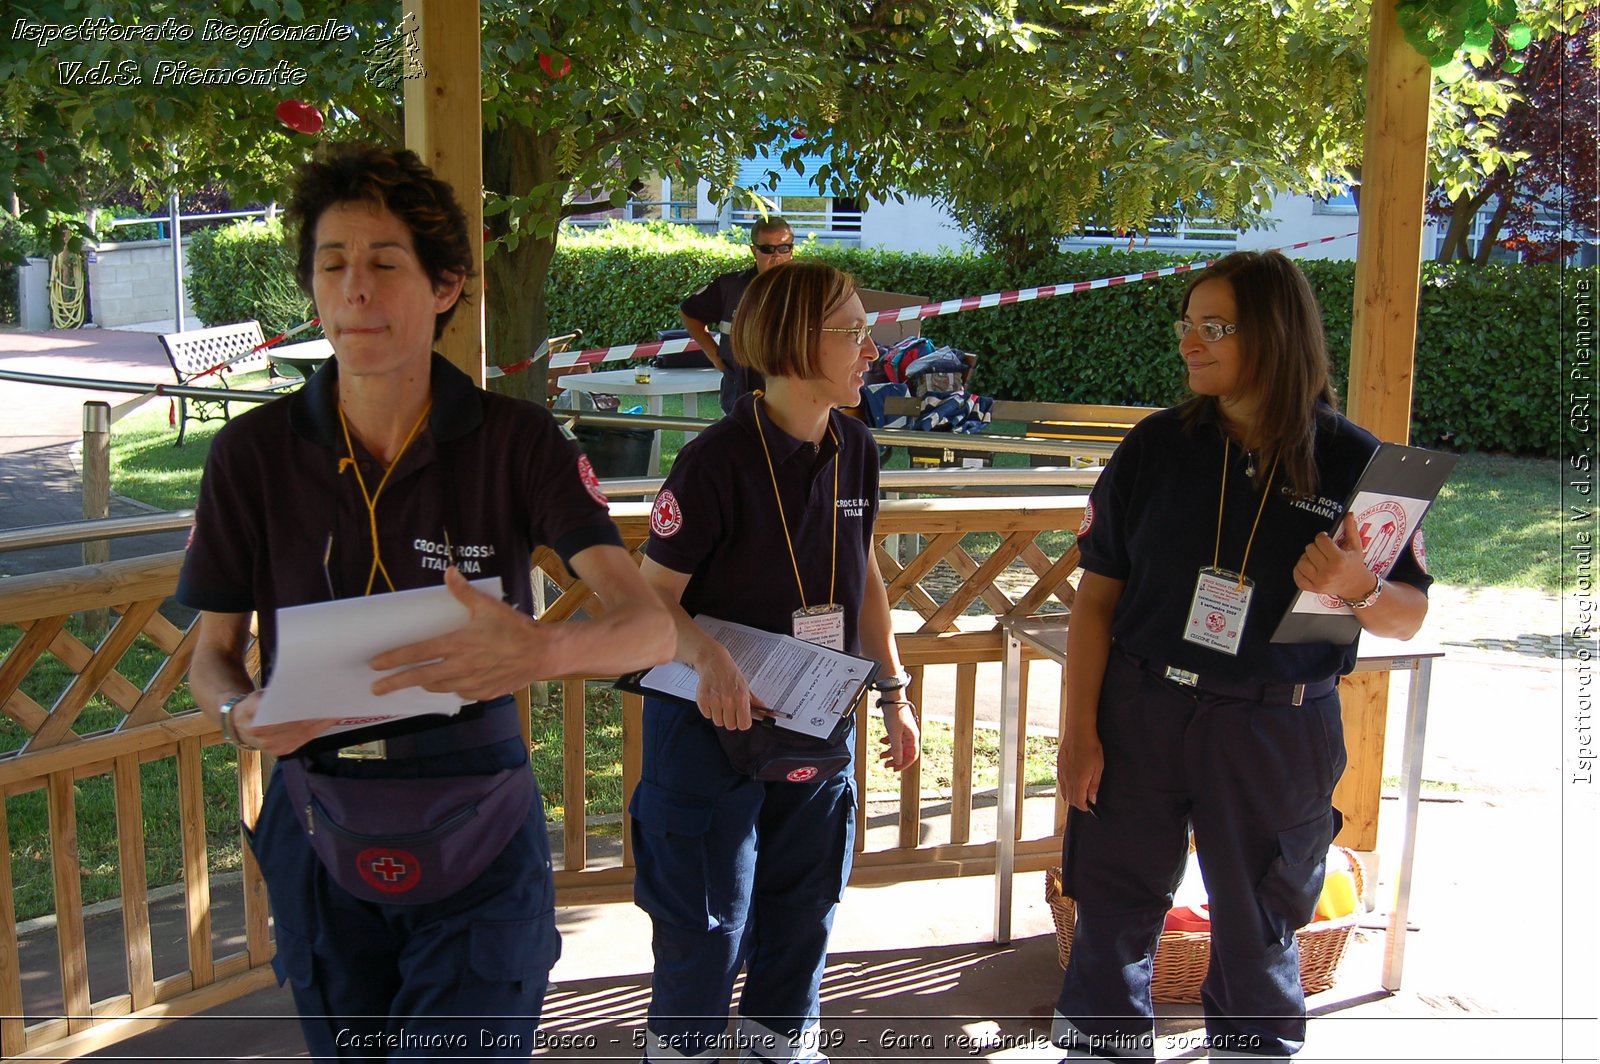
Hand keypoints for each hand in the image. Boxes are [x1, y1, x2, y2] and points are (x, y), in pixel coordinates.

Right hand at [225, 691, 334, 756]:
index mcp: (258, 723)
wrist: (238, 725)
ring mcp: (274, 748)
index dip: (309, 710)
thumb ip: (277, 696)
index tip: (323, 701)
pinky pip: (303, 741)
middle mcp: (265, 739)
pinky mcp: (281, 752)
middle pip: (300, 726)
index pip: (290, 717)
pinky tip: (326, 721)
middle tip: (337, 704)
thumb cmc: (252, 706)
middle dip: (321, 716)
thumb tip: (304, 690)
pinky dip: (316, 730)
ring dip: (323, 723)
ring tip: (336, 711)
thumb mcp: (259, 696)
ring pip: (305, 735)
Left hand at [369, 567, 553, 699]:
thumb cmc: (514, 628)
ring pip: (437, 686)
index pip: (416, 653)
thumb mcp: (488, 606)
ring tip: (415, 681)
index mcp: (456, 644)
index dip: (393, 659)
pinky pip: (459, 692)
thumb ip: (464, 592)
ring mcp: (470, 683)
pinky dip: (452, 687)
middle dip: (394, 683)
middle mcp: (459, 666)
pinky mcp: (481, 693)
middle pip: (418, 677)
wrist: (541, 654)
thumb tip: (449, 572)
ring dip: (424, 683)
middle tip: (376, 688)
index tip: (375, 664)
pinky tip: (451, 681)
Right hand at [693, 643, 761, 729]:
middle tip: (729, 708)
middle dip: (730, 719)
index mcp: (741, 698)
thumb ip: (757, 704)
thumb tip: (769, 715)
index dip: (742, 722)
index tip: (741, 717)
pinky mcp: (702, 700)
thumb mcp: (746, 688)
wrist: (714, 662)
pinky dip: (709, 710)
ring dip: (719, 715)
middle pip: (730, 726)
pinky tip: (712, 700)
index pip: (744, 725)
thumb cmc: (731, 674)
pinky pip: (707, 715)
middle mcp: (728, 701)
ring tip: (720, 702)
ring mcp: (714, 701)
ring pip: (718, 722)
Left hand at [878, 700, 920, 771]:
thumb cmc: (896, 712)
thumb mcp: (894, 734)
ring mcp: (904, 731)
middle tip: (886, 765)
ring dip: (890, 752)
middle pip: (905, 753)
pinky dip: (888, 742)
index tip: (894, 769)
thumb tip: (898, 761)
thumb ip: (896, 748)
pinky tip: (882, 741)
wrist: (892, 698)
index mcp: (913, 737)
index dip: (904, 764)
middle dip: (895, 760)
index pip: (912, 756)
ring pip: (899, 746)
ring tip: (881, 755)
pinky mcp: (899, 727)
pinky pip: (894, 739)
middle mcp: (910, 735)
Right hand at [1058, 727, 1102, 811]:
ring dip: (1072, 795)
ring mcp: (1062, 773)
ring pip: (1064, 791)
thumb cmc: (1091, 748)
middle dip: (1079, 803)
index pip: (1079, 803)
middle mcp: (1068, 780)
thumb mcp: (1098, 768)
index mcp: (1078, 782)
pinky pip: (1061, 782)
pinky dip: (1066, 787)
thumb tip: (1092, 799)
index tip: (1091, 806)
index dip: (1085, 807)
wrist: (1078, 732)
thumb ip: (1094, 786)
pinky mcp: (1059, 766)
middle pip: (1070, 799)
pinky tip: (1072, 782)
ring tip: (1080, 792)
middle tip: (1087, 800)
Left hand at [1294, 511, 1377, 602]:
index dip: (1322, 537)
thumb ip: (1351, 529)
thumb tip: (1349, 513)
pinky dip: (1299, 570)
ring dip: (1307, 558)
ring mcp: (1319, 581)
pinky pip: (1297, 576)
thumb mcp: (1356, 546)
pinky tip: (1309, 567)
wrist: (1357, 586)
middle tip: (1323, 550)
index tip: (1325, 540)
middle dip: (1316, 547)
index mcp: (1339, 560)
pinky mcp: (1313, 588)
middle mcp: (1328, 571)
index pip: (1320, 540)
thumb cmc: (1355, 565)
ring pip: (1301, 561)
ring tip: (1316, 559)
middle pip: (1309, 549)